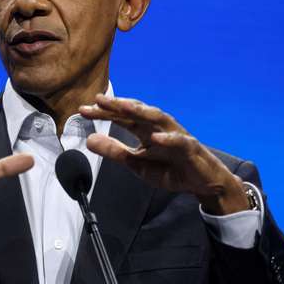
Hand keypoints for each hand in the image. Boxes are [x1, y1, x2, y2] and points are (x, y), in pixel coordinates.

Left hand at [79, 95, 247, 214]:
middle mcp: (159, 127)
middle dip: (118, 105)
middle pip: (136, 112)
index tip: (82, 111)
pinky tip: (155, 138)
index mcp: (145, 130)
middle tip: (98, 100)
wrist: (201, 182)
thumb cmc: (170, 169)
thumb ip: (114, 151)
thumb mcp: (136, 163)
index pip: (121, 117)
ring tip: (123, 106)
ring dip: (141, 111)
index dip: (103, 113)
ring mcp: (175, 135)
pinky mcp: (190, 148)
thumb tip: (88, 140)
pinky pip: (179, 141)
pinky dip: (168, 139)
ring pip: (158, 118)